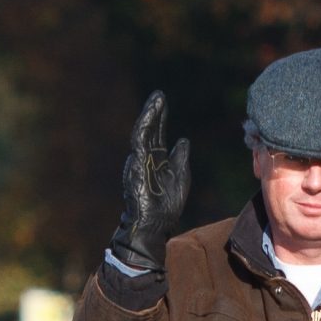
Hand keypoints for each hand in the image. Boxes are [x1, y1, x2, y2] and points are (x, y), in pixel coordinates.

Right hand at [107, 91, 189, 274]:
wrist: (155, 225)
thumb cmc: (166, 207)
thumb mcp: (180, 178)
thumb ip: (180, 159)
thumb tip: (184, 140)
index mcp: (156, 161)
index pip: (157, 136)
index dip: (160, 119)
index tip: (162, 103)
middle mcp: (145, 159)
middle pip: (150, 131)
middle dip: (154, 113)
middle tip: (159, 95)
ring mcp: (139, 161)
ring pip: (142, 133)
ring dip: (149, 115)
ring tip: (156, 100)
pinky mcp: (136, 165)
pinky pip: (139, 142)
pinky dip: (144, 127)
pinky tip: (150, 114)